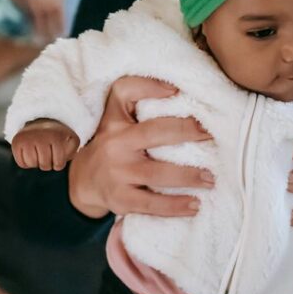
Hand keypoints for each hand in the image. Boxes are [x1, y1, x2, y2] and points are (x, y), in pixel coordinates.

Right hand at [12, 118, 79, 170]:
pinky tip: (31, 153)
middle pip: (44, 165)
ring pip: (32, 164)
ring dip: (36, 162)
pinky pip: (21, 163)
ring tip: (39, 153)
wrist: (40, 123)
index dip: (58, 164)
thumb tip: (70, 157)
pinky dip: (26, 162)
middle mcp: (40, 136)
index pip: (58, 164)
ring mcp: (27, 139)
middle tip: (47, 154)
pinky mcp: (16, 142)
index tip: (58, 156)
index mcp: (55, 137)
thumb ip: (74, 150)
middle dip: (47, 164)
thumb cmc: (58, 136)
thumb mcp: (71, 140)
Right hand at [68, 75, 214, 219]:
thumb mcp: (114, 118)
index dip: (149, 87)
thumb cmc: (111, 144)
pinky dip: (175, 206)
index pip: (125, 93)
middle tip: (210, 135)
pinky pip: (152, 204)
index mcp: (114, 121)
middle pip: (154, 132)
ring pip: (158, 173)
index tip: (177, 91)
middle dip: (186, 131)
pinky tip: (195, 205)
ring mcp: (118, 173)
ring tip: (210, 178)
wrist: (82, 180)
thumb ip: (136, 99)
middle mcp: (115, 143)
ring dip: (188, 176)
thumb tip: (174, 90)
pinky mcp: (121, 199)